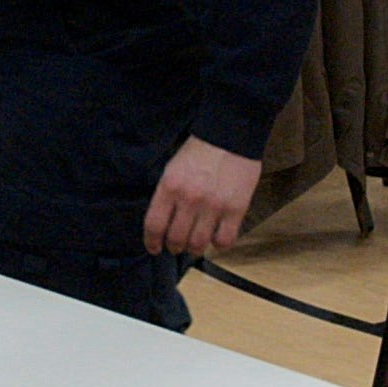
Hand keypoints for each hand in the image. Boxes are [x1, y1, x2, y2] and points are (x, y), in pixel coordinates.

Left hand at [143, 137, 262, 258]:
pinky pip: (224, 240)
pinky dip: (218, 244)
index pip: (154, 225)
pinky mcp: (235, 209)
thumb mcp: (172, 169)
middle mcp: (190, 199)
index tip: (154, 248)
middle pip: (176, 239)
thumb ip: (166, 196)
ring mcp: (213, 206)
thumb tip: (162, 224)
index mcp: (170, 187)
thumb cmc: (199, 152)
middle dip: (174, 247)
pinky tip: (216, 237)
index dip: (152, 242)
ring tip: (195, 245)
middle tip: (176, 246)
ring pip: (198, 245)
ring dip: (194, 249)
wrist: (230, 136)